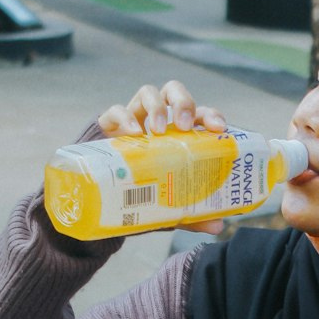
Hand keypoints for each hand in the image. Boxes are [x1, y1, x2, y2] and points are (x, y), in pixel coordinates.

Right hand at [98, 80, 227, 235]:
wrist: (100, 200)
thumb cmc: (142, 194)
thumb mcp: (168, 206)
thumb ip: (192, 214)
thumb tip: (217, 227)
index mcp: (178, 134)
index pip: (199, 114)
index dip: (211, 115)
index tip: (219, 128)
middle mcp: (158, 120)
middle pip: (174, 92)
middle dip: (183, 102)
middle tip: (184, 126)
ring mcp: (134, 118)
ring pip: (148, 92)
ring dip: (157, 106)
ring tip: (157, 130)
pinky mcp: (109, 125)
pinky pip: (116, 110)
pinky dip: (125, 117)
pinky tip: (133, 133)